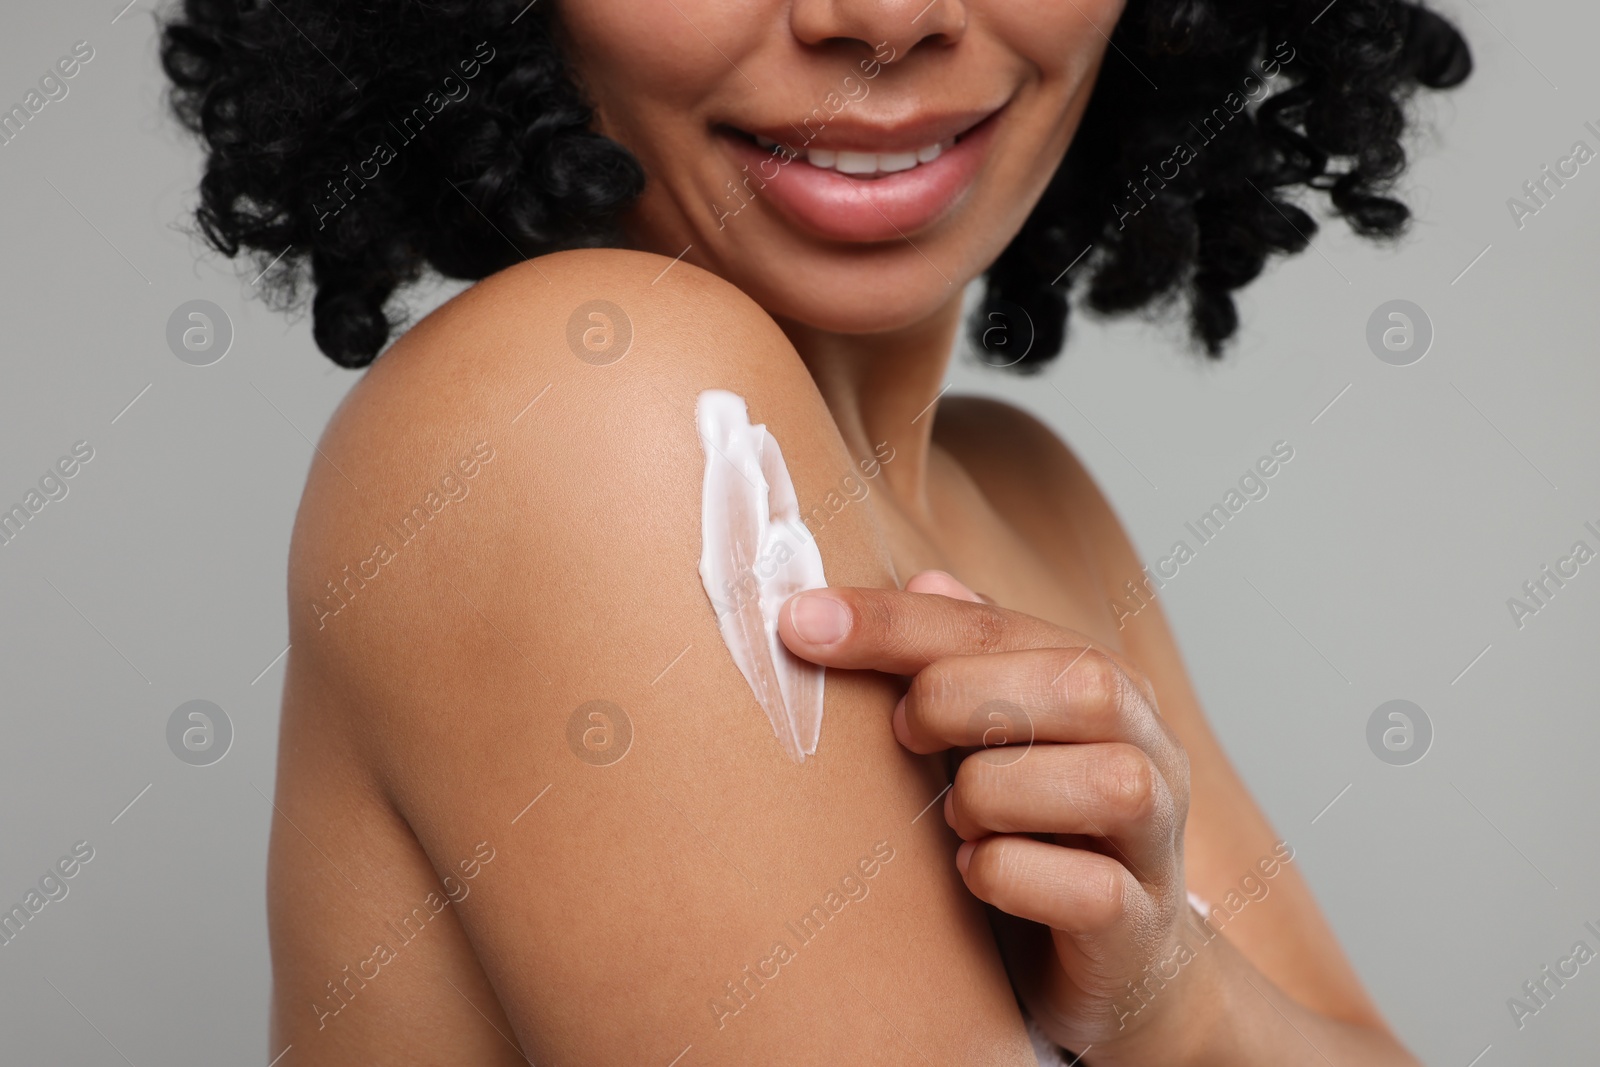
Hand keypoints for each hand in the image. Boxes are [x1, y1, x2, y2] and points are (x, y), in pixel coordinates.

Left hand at [779, 571, 1199, 1054]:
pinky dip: (1010, 877)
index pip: (1000, 628)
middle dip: (963, 699)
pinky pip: (1092, 893)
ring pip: (1106, 782)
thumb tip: (924, 578)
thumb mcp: (992, 740)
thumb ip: (966, 661)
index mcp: (1105, 687)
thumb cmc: (1038, 833)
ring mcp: (1155, 841)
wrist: (1116, 966)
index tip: (802, 622)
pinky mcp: (1140, 929)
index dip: (898, 622)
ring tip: (952, 819)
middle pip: (1083, 684)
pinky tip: (973, 874)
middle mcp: (1149, 750)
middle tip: (904, 736)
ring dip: (994, 794)